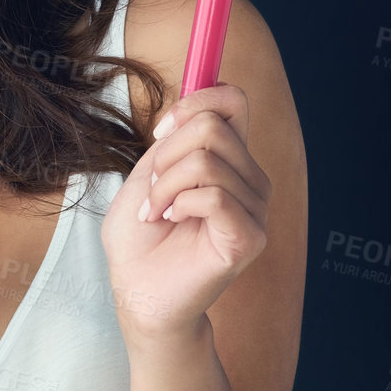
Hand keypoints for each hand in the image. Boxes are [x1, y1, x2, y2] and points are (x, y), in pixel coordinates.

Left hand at [100, 84, 270, 348]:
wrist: (136, 290)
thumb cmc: (139, 237)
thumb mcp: (147, 173)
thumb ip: (173, 138)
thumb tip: (192, 104)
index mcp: (228, 159)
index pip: (233, 101)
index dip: (196, 100)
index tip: (161, 131)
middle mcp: (249, 179)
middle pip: (213, 126)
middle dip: (166, 153)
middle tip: (152, 188)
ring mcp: (254, 208)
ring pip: (207, 161)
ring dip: (164, 186)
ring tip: (157, 212)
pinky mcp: (250, 237)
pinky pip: (214, 196)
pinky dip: (178, 204)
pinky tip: (171, 222)